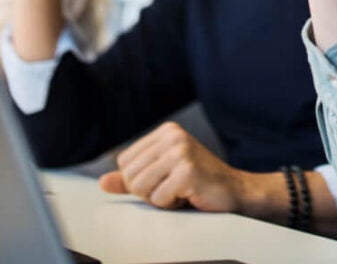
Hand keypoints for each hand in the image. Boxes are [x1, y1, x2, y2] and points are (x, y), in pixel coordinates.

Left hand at [98, 122, 252, 212]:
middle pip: (130, 175)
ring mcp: (181, 151)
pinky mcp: (187, 170)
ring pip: (140, 187)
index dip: (139, 180)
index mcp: (165, 131)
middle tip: (173, 187)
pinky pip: (158, 199)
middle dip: (148, 191)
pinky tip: (189, 195)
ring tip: (180, 190)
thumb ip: (130, 179)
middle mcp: (173, 136)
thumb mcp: (160, 177)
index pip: (124, 162)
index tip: (165, 179)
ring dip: (159, 199)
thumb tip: (102, 182)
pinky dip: (171, 204)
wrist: (234, 191)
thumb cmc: (196, 183)